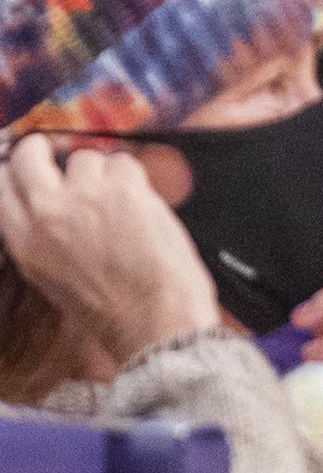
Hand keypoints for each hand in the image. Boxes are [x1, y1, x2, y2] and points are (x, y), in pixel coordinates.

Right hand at [0, 135, 217, 361]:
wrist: (156, 323)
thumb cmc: (113, 309)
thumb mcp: (51, 276)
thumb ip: (39, 234)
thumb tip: (41, 202)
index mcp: (24, 239)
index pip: (0, 183)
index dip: (14, 169)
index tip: (27, 165)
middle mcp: (49, 213)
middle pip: (29, 154)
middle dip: (42, 148)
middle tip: (56, 154)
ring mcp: (86, 197)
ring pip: (85, 158)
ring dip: (102, 174)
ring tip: (119, 207)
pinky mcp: (125, 190)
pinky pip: (124, 162)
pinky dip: (134, 179)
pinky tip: (141, 204)